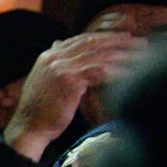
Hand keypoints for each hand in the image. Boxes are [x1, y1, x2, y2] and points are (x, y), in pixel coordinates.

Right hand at [3, 32, 145, 160]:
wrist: (28, 128)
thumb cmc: (39, 111)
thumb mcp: (45, 81)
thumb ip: (54, 64)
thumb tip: (58, 44)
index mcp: (48, 56)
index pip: (81, 39)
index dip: (104, 37)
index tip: (122, 38)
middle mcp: (53, 57)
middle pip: (92, 43)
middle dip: (117, 41)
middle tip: (137, 43)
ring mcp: (60, 67)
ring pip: (98, 55)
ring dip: (121, 54)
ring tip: (138, 56)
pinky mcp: (68, 80)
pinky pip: (98, 70)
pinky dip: (114, 70)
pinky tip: (127, 72)